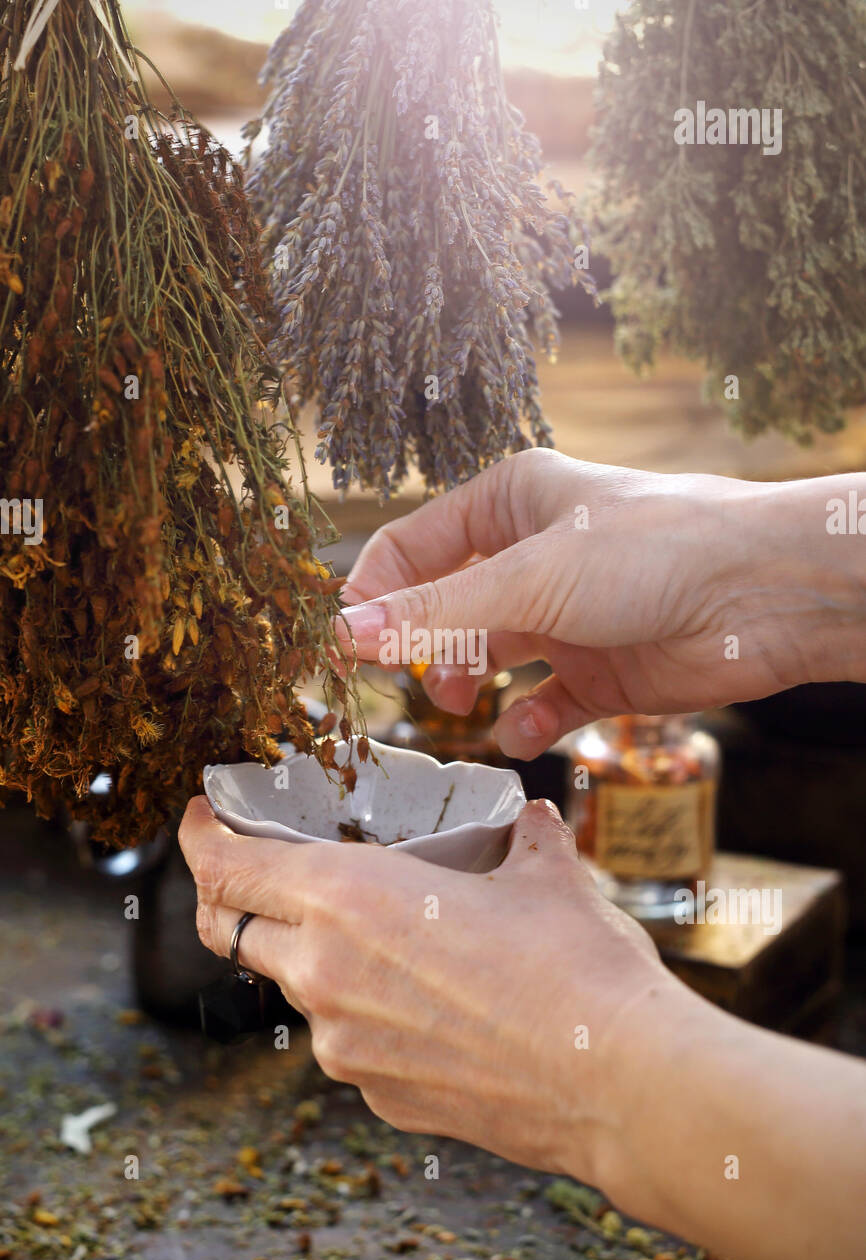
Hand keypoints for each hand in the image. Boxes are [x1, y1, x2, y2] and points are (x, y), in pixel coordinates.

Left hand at [178, 795, 665, 1178]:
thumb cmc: (578, 967)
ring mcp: (345, 1048)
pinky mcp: (378, 1098)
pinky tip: (431, 1004)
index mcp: (347, 901)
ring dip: (318, 957)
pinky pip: (349, 1042)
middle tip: (265, 868)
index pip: (227, 868)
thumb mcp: (547, 876)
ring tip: (387, 939)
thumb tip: (529, 821)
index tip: (203, 819)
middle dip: (234, 895)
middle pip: (234, 930)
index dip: (202, 838)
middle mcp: (324, 976)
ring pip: (299, 988)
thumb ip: (523, 838)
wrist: (621, 1084)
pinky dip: (367, 1013)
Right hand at [338, 450, 865, 758]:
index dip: (373, 596)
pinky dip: (526, 723)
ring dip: (466, 684)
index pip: (410, 548)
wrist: (764, 595)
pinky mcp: (601, 670)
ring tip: (465, 701)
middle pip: (444, 607)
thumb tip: (346, 635)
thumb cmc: (655, 549)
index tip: (344, 647)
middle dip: (421, 648)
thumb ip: (436, 613)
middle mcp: (532, 557)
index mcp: (508, 504)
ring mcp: (567, 617)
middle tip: (408, 682)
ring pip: (488, 658)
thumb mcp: (529, 578)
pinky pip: (543, 704)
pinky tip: (524, 733)